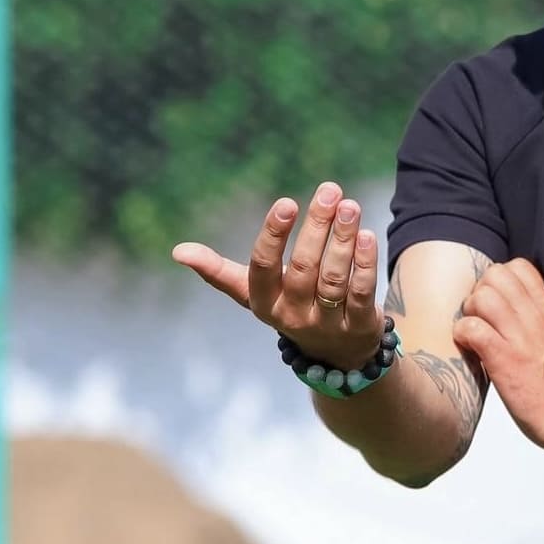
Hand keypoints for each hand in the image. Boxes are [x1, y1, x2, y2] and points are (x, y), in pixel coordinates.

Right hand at [172, 182, 382, 368]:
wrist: (336, 353)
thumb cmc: (289, 306)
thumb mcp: (254, 294)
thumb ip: (219, 272)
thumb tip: (178, 251)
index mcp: (264, 303)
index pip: (262, 268)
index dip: (273, 236)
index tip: (286, 202)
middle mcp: (293, 315)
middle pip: (303, 268)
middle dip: (316, 226)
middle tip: (329, 190)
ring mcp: (327, 323)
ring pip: (334, 279)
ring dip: (342, 239)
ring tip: (349, 205)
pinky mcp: (360, 326)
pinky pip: (362, 292)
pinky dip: (364, 263)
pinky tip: (365, 234)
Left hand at [451, 259, 543, 453]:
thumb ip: (539, 316)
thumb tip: (512, 306)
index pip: (519, 267)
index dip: (499, 281)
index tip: (497, 304)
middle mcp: (533, 317)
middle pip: (495, 274)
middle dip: (480, 292)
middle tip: (482, 319)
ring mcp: (518, 337)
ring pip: (482, 296)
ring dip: (470, 313)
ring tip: (475, 334)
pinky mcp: (504, 359)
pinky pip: (472, 329)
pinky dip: (463, 336)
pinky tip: (470, 350)